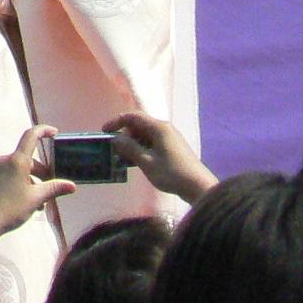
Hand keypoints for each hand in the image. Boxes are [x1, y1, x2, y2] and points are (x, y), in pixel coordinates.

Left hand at [0, 125, 76, 248]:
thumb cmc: (9, 209)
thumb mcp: (35, 199)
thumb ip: (54, 188)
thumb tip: (71, 186)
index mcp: (16, 160)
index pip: (31, 135)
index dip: (43, 130)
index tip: (54, 132)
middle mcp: (2, 160)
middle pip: (26, 159)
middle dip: (39, 171)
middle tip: (49, 186)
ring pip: (15, 169)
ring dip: (28, 180)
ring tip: (35, 201)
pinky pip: (4, 176)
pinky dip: (15, 183)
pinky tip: (19, 201)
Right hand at [102, 111, 217, 203]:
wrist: (198, 186)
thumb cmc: (171, 173)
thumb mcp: (146, 161)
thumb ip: (129, 148)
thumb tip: (115, 138)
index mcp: (158, 127)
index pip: (133, 116)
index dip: (116, 122)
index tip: (104, 132)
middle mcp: (164, 128)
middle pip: (139, 125)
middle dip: (124, 135)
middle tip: (114, 149)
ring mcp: (169, 138)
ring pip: (145, 135)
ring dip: (132, 144)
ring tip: (122, 158)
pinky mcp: (172, 148)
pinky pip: (152, 142)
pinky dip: (142, 148)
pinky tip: (136, 161)